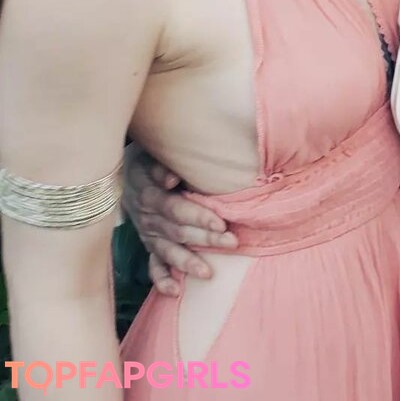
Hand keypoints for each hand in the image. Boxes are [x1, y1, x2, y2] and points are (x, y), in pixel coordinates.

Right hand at [122, 144, 236, 295]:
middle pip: (178, 232)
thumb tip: (172, 179)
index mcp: (150, 196)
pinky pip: (152, 265)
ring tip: (208, 273)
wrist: (119, 173)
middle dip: (206, 239)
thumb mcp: (149, 157)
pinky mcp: (147, 244)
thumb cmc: (146, 160)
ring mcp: (147, 234)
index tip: (221, 223)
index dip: (198, 216)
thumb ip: (160, 167)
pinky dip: (162, 279)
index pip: (176, 209)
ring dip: (187, 263)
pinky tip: (174, 292)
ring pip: (168, 251)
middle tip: (231, 243)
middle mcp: (148, 218)